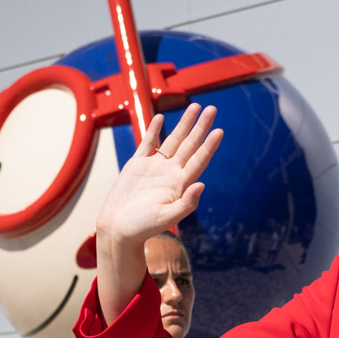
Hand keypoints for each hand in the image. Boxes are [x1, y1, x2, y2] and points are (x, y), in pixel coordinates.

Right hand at [93, 105, 221, 322]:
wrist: (119, 230)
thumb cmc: (143, 228)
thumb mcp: (167, 218)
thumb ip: (186, 204)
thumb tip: (202, 185)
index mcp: (179, 185)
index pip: (199, 160)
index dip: (209, 146)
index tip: (219, 131)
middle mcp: (170, 173)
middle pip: (189, 145)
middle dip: (201, 127)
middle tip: (212, 109)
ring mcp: (154, 168)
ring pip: (172, 140)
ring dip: (183, 124)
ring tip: (195, 107)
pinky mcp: (136, 166)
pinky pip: (148, 144)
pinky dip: (154, 130)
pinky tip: (161, 117)